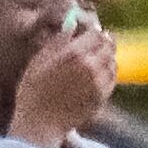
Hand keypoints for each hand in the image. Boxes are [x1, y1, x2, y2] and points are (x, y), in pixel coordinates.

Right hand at [9, 23, 117, 147]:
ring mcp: (98, 83)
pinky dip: (109, 72)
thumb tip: (72, 25)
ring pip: (113, 62)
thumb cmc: (34, 90)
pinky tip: (100, 72)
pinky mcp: (102, 97)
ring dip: (108, 57)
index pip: (96, 34)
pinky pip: (112, 79)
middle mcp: (90, 66)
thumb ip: (58, 40)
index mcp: (74, 53)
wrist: (40, 122)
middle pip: (109, 46)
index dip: (95, 31)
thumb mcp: (39, 60)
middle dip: (105, 42)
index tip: (92, 32)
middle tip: (100, 42)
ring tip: (99, 57)